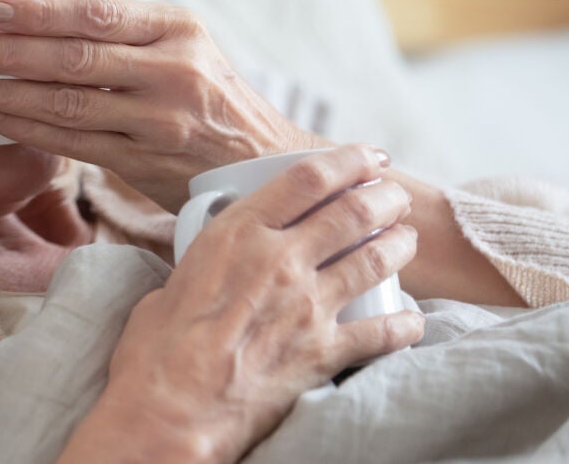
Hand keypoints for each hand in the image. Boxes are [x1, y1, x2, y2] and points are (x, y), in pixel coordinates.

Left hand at [0, 0, 322, 210]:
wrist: (262, 164)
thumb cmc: (210, 98)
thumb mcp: (185, 47)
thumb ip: (126, 31)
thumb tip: (41, 11)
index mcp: (178, 29)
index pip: (94, 13)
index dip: (34, 10)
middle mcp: (171, 71)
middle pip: (71, 56)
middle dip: (3, 50)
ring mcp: (158, 121)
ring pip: (66, 102)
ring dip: (2, 92)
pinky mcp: (144, 163)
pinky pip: (71, 143)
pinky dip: (26, 128)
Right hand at [59, 145, 423, 462]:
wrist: (169, 413)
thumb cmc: (155, 352)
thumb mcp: (173, 281)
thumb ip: (207, 263)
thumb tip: (213, 265)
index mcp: (238, 234)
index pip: (307, 177)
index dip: (348, 159)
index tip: (368, 156)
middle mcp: (279, 260)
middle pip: (352, 210)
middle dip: (383, 196)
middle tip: (393, 194)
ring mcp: (307, 306)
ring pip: (374, 259)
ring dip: (399, 244)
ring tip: (406, 238)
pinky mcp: (323, 353)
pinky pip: (383, 332)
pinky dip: (405, 324)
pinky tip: (413, 320)